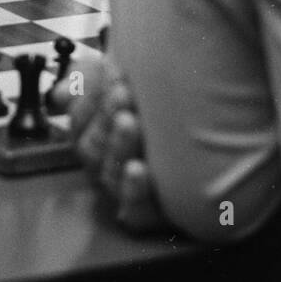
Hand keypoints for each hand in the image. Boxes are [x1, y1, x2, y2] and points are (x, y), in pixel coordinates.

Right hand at [70, 54, 166, 232]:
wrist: (219, 135)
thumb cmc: (166, 107)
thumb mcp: (129, 81)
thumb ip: (92, 80)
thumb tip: (61, 93)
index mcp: (98, 133)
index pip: (79, 119)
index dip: (90, 96)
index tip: (112, 69)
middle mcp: (110, 162)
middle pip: (92, 145)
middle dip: (105, 115)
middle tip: (122, 92)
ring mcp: (129, 189)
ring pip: (109, 173)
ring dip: (118, 145)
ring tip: (130, 122)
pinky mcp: (153, 212)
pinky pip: (134, 210)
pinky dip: (134, 190)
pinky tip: (139, 169)